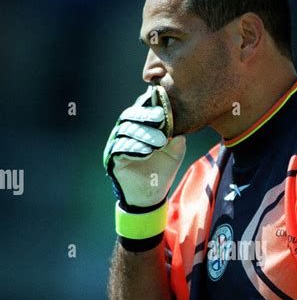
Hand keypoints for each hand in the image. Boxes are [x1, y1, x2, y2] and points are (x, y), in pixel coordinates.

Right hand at [103, 85, 185, 209]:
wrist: (151, 194)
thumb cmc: (161, 170)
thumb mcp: (174, 155)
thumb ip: (177, 142)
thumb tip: (181, 132)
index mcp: (139, 126)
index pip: (140, 109)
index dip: (149, 105)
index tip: (163, 107)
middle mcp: (125, 132)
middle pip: (129, 116)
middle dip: (145, 116)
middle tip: (160, 118)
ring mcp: (117, 144)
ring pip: (125, 131)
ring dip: (143, 134)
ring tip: (159, 142)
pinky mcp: (112, 159)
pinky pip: (119, 149)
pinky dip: (134, 148)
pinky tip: (147, 152)